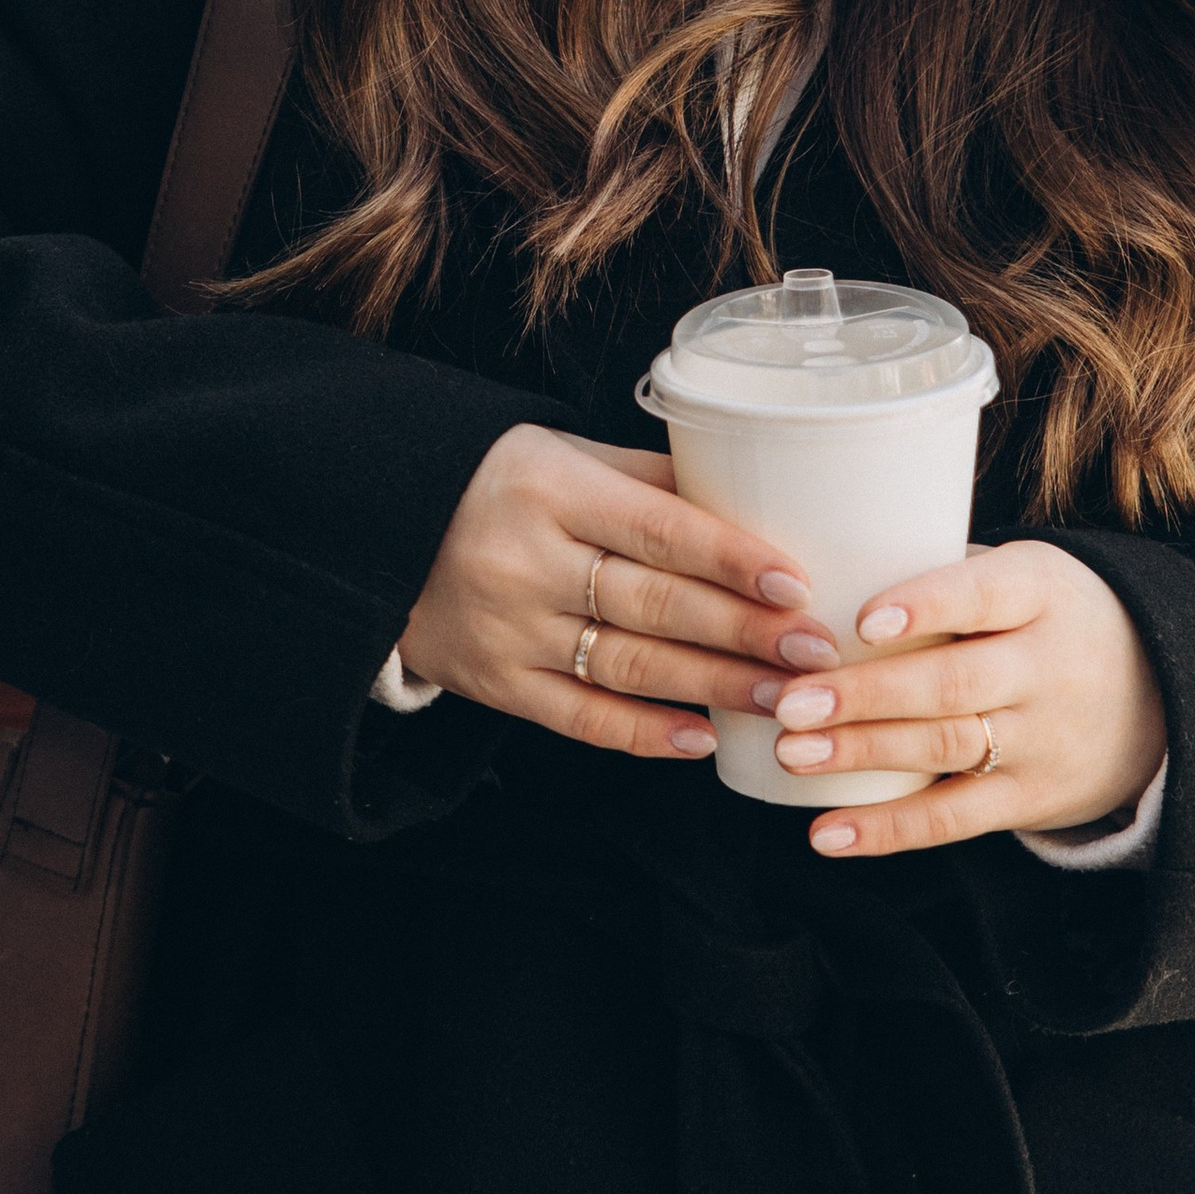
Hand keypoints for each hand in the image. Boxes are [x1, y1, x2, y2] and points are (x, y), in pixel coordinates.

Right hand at [397, 425, 837, 762]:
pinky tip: (701, 738)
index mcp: (550, 489)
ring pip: (628, 667)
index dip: (731, 559)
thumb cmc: (496, 485)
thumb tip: (756, 505)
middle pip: (654, 605)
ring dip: (714, 686)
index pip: (658, 528)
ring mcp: (508, 630)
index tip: (797, 585)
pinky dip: (644, 734)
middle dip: (744, 634)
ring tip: (783, 697)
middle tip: (818, 654)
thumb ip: (649, 481)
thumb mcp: (560, 455)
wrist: (377, 533)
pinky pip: (579, 718)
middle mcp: (526, 562)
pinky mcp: (494, 684)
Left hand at [763, 541, 1165, 860]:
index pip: (983, 594)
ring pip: (946, 748)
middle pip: (953, 682)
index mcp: (1042, 593)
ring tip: (792, 751)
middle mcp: (1047, 666)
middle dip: (866, 694)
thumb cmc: (1053, 618)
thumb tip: (827, 569)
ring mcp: (1042, 738)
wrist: (1165, 694)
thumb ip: (947, 573)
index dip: (926, 606)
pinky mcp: (1032, 798)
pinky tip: (828, 832)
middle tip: (790, 700)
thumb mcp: (1028, 576)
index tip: (860, 619)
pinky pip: (955, 818)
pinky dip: (889, 830)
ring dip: (863, 752)